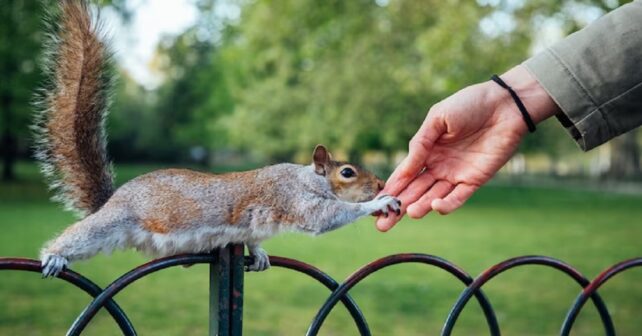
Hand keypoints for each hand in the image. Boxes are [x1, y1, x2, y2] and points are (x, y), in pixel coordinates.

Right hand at [376, 65, 559, 230]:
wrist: (505, 105)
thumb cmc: (469, 104)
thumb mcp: (438, 118)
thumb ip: (420, 143)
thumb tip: (405, 168)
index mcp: (426, 151)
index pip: (404, 175)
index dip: (390, 190)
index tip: (375, 205)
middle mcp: (438, 166)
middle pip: (414, 191)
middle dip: (398, 208)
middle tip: (383, 225)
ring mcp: (455, 175)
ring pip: (432, 197)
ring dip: (419, 207)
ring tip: (408, 214)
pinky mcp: (474, 180)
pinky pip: (457, 198)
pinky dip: (446, 204)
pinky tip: (434, 206)